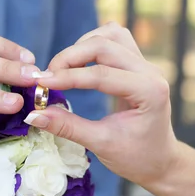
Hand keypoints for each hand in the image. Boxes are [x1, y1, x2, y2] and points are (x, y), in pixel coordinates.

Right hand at [24, 22, 179, 186]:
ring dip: (82, 46)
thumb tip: (34, 115)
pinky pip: (114, 39)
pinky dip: (92, 44)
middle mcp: (150, 71)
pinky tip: (79, 63)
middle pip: (104, 44)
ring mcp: (145, 64)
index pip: (101, 74)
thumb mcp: (100, 144)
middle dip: (70, 56)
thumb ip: (67, 126)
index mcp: (149, 91)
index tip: (41, 83)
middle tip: (47, 77)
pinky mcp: (137, 63)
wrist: (160, 161)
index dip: (68, 76)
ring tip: (63, 68)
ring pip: (110, 34)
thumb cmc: (136, 157)